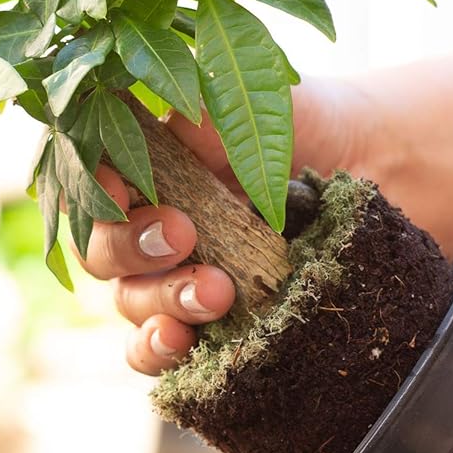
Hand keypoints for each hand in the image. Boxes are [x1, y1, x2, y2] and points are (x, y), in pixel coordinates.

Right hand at [79, 80, 377, 374]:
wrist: (367, 163)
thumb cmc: (298, 123)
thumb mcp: (248, 100)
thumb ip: (196, 111)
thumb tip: (154, 122)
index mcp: (137, 163)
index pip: (85, 183)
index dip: (90, 194)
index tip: (123, 193)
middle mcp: (142, 223)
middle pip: (98, 251)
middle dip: (132, 249)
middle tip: (182, 237)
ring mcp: (168, 277)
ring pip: (129, 303)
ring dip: (162, 301)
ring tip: (216, 293)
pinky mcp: (200, 322)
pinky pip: (155, 350)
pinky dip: (159, 352)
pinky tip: (184, 342)